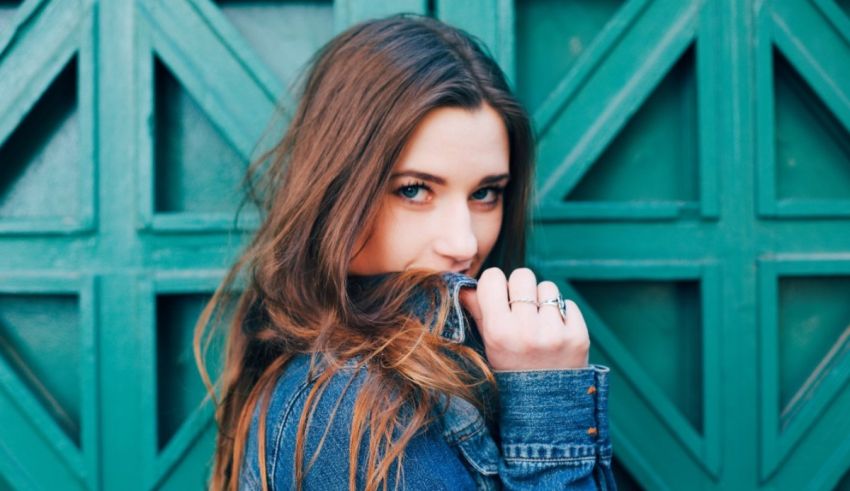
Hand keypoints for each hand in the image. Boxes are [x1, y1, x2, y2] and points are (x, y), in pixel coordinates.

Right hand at [459, 267, 589, 370]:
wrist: (546, 407)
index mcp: (498, 331)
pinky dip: (563, 314)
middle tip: (522, 308)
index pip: (493, 278)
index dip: (496, 284)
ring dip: (543, 301)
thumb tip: (465, 284)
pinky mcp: (577, 336)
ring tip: (540, 323)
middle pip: (522, 275)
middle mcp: (525, 330)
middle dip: (521, 289)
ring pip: (547, 287)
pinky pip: (568, 303)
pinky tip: (556, 333)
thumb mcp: (488, 343)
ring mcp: (553, 333)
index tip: (499, 296)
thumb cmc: (511, 368)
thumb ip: (477, 310)